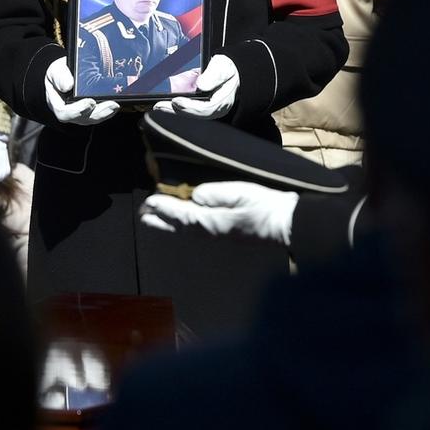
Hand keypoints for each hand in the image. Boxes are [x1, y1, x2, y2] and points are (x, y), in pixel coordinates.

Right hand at [45, 56, 119, 124]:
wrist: (67, 73)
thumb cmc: (60, 72)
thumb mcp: (56, 70)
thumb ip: (60, 76)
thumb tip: (68, 86)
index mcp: (58, 103)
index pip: (64, 113)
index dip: (77, 110)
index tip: (90, 102)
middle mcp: (69, 112)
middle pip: (82, 118)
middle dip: (97, 113)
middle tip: (110, 104)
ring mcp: (81, 114)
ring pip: (93, 118)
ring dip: (105, 113)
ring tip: (115, 105)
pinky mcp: (91, 112)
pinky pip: (100, 115)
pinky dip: (108, 111)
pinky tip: (116, 105)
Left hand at [140, 181, 298, 245]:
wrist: (284, 225)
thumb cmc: (264, 207)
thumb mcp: (240, 193)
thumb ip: (215, 193)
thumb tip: (196, 195)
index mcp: (211, 221)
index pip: (180, 215)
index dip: (164, 208)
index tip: (149, 202)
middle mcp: (210, 232)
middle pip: (178, 228)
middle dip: (160, 220)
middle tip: (144, 214)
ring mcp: (217, 236)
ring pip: (185, 231)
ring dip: (168, 224)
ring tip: (155, 219)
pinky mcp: (224, 235)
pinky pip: (195, 232)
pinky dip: (182, 227)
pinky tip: (182, 225)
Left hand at [151, 54, 238, 118]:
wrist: (232, 71)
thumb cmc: (228, 69)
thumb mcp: (223, 67)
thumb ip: (214, 75)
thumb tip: (201, 85)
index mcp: (222, 101)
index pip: (205, 109)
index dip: (189, 106)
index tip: (176, 101)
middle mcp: (215, 109)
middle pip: (194, 114)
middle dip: (176, 111)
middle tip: (160, 106)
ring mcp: (207, 109)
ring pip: (189, 113)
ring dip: (172, 110)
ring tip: (159, 106)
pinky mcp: (201, 107)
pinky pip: (188, 109)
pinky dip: (176, 107)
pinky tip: (165, 104)